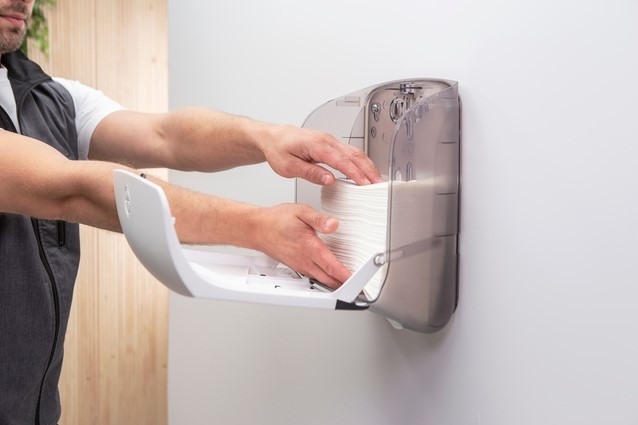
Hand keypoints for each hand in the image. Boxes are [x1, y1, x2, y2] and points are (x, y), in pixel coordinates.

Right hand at [250, 203, 349, 287]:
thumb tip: (334, 224)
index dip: (346, 275)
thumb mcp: (300, 212)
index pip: (331, 265)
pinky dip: (327, 278)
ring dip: (337, 283)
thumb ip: (319, 219)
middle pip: (329, 279)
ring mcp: (301, 266)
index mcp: (309, 247)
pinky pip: (315, 277)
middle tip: (361, 288)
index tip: (358, 280)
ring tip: (351, 283)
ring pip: (322, 280)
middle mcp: (305, 260)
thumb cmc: (277, 221)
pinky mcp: (298, 267)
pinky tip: (332, 274)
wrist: (258, 229)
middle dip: (346, 285)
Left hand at [260, 124, 381, 185]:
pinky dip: (361, 163)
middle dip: (369, 170)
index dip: (356, 173)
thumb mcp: (288, 166)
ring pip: (355, 152)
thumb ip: (310, 173)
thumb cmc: (278, 149)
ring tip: (376, 181)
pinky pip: (350, 152)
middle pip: (354, 155)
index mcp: (316, 144)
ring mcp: (330, 141)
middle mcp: (326, 140)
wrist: (272, 137)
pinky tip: (365, 172)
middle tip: (378, 185)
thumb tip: (329, 180)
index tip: (365, 184)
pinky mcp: (331, 144)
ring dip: (367, 166)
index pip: (341, 160)